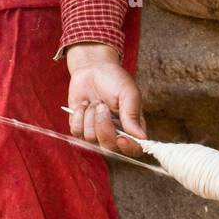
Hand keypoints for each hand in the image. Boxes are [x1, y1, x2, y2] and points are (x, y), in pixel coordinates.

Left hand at [66, 42, 146, 158]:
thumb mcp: (128, 93)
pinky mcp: (79, 127)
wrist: (92, 68)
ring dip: (90, 116)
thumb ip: (132, 115)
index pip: (134, 150)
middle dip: (103, 127)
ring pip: (90, 139)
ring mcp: (96, 132)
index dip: (128, 148)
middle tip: (102, 106)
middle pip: (109, 148)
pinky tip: (84, 104)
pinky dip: (78, 115)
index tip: (121, 138)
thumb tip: (141, 138)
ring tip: (95, 101)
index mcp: (132, 127)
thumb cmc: (114, 79)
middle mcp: (115, 133)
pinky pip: (76, 131)